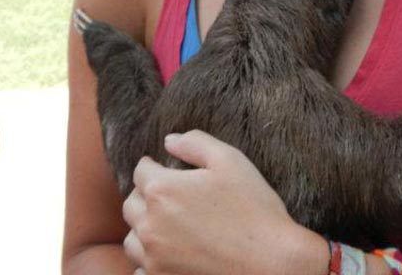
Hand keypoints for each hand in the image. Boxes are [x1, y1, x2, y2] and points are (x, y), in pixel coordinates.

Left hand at [122, 130, 326, 274]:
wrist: (271, 262)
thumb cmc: (253, 209)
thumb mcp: (230, 160)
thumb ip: (195, 143)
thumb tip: (169, 140)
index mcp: (162, 190)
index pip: (141, 171)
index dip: (154, 166)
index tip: (165, 168)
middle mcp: (150, 224)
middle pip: (131, 204)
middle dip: (145, 195)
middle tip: (167, 195)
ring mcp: (153, 258)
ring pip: (132, 239)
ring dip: (143, 228)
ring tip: (166, 225)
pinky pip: (141, 270)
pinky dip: (149, 262)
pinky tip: (168, 256)